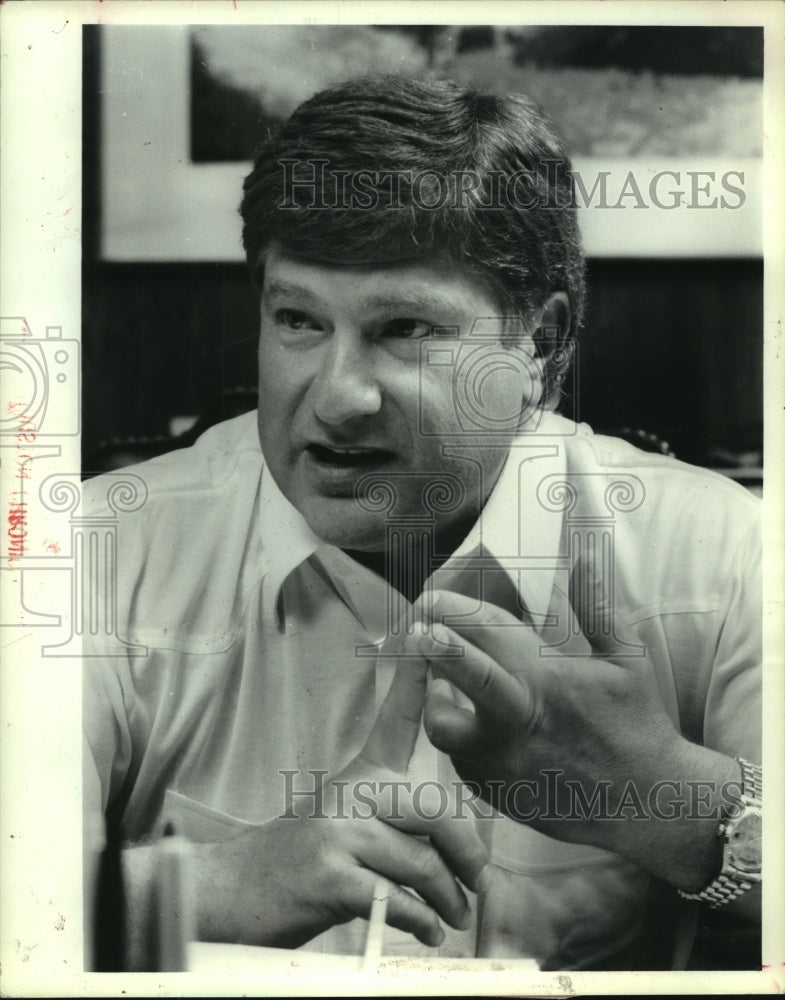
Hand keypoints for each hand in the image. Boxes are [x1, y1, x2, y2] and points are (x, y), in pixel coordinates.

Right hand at [196, 649, 489, 948]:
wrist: (232, 890)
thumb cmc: (300, 859)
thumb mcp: (345, 821)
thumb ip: (396, 821)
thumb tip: (459, 848)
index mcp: (359, 774)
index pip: (394, 719)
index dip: (415, 679)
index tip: (428, 639)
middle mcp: (349, 792)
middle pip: (432, 807)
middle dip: (466, 851)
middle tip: (478, 880)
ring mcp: (337, 832)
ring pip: (421, 861)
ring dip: (447, 899)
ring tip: (453, 915)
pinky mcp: (329, 877)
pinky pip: (396, 898)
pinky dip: (419, 921)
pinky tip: (426, 929)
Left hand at [420, 558, 740, 890]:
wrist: (647, 804)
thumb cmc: (636, 724)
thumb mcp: (624, 656)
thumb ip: (594, 601)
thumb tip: (584, 549)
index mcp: (543, 679)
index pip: (487, 631)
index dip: (454, 608)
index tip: (431, 597)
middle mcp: (515, 719)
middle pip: (457, 677)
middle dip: (431, 647)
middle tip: (416, 630)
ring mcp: (500, 760)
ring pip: (442, 727)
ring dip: (437, 702)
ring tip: (442, 686)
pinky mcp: (494, 792)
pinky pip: (460, 758)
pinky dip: (463, 737)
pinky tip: (478, 725)